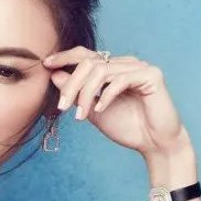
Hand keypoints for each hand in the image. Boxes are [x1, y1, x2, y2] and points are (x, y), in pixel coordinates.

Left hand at [43, 46, 191, 158]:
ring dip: (85, 93)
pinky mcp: (151, 75)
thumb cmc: (127, 127)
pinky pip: (121, 79)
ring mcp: (139, 67)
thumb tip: (53, 74)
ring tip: (80, 115)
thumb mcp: (92, 109)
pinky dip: (106, 95)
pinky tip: (100, 110)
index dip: (65, 57)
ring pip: (101, 70)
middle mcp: (125, 63)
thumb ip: (77, 92)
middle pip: (89, 62)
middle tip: (62, 106)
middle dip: (72, 84)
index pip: (85, 55)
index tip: (46, 65)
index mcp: (113, 68)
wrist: (154, 145)